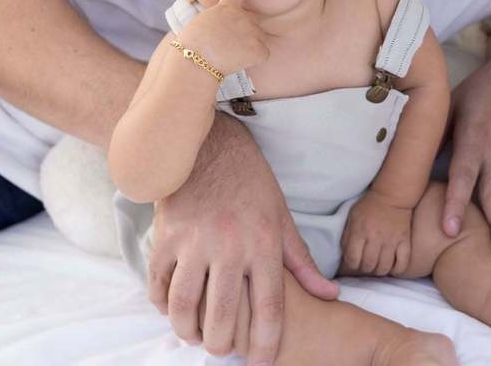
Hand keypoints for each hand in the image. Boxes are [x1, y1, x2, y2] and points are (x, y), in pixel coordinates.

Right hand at [148, 114, 338, 358]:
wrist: (207, 145)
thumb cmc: (250, 183)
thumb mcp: (282, 218)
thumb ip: (302, 262)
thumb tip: (330, 295)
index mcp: (263, 242)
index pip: (269, 305)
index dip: (266, 340)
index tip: (262, 363)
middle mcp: (229, 245)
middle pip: (222, 314)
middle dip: (222, 345)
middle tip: (223, 352)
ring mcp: (194, 242)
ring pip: (185, 306)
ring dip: (188, 331)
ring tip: (196, 337)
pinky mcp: (166, 237)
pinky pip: (159, 284)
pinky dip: (162, 306)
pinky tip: (173, 312)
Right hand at [181, 0, 268, 76]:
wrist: (194, 63)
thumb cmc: (192, 43)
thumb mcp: (202, 17)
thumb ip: (219, 11)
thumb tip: (225, 14)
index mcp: (228, 6)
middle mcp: (244, 16)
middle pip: (251, 18)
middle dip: (243, 28)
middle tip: (227, 40)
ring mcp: (253, 33)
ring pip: (258, 36)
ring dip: (249, 44)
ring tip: (231, 52)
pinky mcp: (259, 50)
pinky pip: (263, 53)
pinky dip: (254, 58)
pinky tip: (239, 61)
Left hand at [341, 190, 414, 275]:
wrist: (392, 195)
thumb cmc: (369, 206)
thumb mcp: (352, 217)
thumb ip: (347, 237)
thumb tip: (346, 256)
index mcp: (360, 231)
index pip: (353, 260)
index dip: (351, 265)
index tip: (353, 262)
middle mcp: (375, 238)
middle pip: (368, 266)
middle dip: (364, 269)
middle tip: (365, 264)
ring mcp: (391, 240)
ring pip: (384, 268)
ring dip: (378, 271)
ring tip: (377, 266)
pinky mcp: (404, 241)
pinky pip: (402, 263)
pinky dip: (396, 270)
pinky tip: (391, 268)